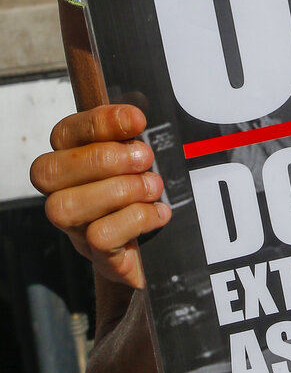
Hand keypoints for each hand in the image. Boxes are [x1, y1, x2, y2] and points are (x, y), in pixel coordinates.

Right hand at [29, 103, 171, 287]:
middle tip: (145, 158)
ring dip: (119, 190)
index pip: (63, 133)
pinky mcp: (96, 255)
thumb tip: (135, 116)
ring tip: (153, 187)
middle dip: (102, 158)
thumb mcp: (140, 156)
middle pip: (50, 171)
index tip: (138, 120)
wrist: (155, 249)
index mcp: (72, 160)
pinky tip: (159, 213)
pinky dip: (136, 219)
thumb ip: (132, 134)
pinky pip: (99, 237)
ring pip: (67, 206)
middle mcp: (63, 193)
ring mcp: (75, 227)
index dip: (99, 123)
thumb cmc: (143, 191)